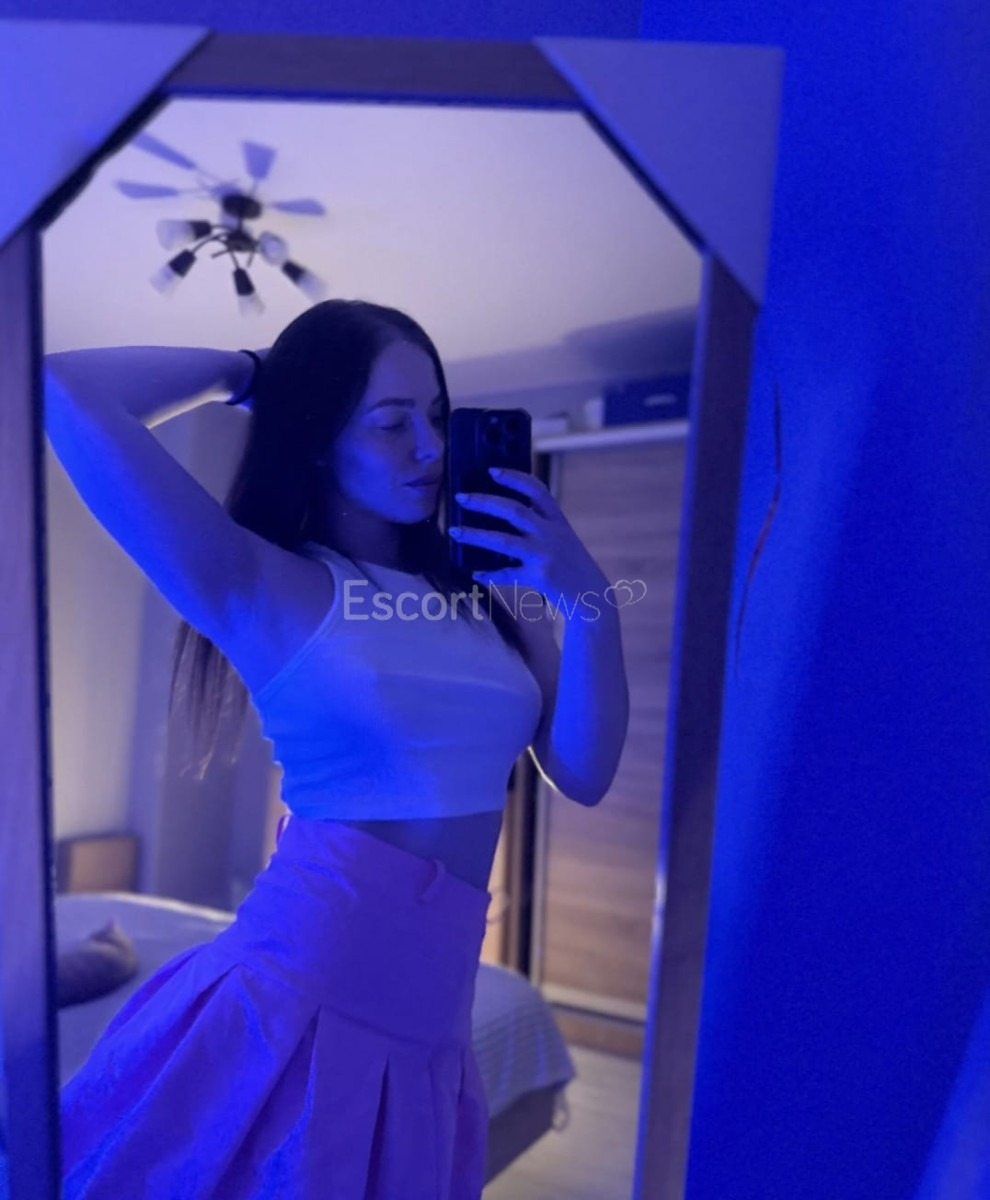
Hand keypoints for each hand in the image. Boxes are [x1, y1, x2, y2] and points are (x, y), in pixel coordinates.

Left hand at [450, 466, 607, 609]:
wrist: (590, 594)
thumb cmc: (570, 563)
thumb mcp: (562, 536)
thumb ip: (540, 523)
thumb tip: (501, 512)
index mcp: (557, 520)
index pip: (536, 490)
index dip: (514, 478)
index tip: (492, 470)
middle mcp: (550, 534)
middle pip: (513, 511)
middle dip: (484, 502)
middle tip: (461, 498)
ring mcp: (544, 555)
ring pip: (503, 541)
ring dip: (475, 536)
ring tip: (454, 532)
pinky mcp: (538, 577)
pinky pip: (507, 574)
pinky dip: (490, 575)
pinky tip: (476, 574)